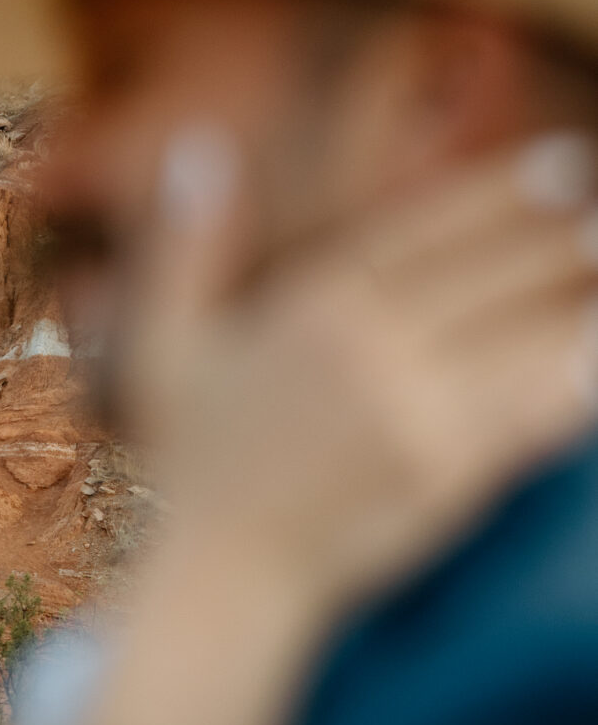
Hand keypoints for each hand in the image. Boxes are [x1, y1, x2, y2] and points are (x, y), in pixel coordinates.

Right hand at [120, 129, 597, 617]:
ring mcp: (412, 413)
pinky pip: (531, 417)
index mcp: (313, 307)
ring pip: (526, 341)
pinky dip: (574, 385)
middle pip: (494, 276)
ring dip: (583, 308)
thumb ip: (187, 245)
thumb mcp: (169, 343)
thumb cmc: (195, 463)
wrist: (223, 577)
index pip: (429, 228)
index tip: (563, 164)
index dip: (504, 192)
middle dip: (567, 241)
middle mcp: (369, 349)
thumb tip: (201, 147)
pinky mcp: (446, 476)